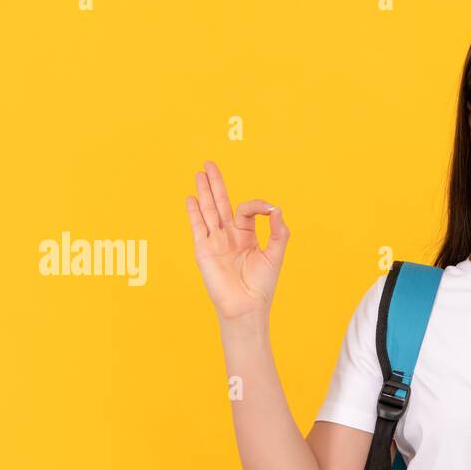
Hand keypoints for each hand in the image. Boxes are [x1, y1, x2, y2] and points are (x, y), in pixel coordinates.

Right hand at [184, 159, 289, 322]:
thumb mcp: (275, 255)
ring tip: (199, 172)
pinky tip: (191, 197)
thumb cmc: (261, 285)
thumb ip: (278, 232)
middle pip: (221, 204)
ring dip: (204, 191)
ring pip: (208, 210)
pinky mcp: (204, 249)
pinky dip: (194, 212)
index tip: (268, 209)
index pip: (246, 210)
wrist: (246, 306)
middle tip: (209, 164)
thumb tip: (277, 208)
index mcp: (246, 237)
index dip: (257, 205)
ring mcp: (215, 242)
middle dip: (216, 184)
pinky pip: (198, 227)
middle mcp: (229, 236)